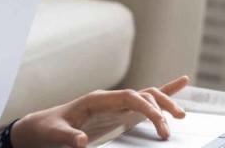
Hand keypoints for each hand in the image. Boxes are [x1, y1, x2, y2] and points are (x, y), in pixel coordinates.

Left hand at [10, 75, 189, 147]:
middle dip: (161, 107)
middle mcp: (110, 99)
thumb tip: (81, 142)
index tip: (160, 123)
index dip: (148, 107)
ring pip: (148, 96)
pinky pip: (144, 101)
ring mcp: (117, 105)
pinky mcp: (120, 113)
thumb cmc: (50, 127)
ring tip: (181, 116)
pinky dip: (164, 92)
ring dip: (165, 103)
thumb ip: (68, 136)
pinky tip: (181, 83)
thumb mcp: (56, 133)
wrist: (43, 126)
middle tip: (170, 128)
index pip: (130, 97)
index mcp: (97, 99)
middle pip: (143, 95)